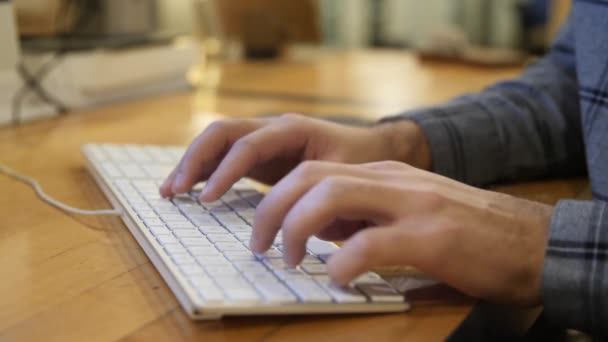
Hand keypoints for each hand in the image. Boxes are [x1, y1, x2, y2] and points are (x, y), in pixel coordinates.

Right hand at [160, 114, 429, 199]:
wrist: (369, 147)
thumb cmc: (359, 159)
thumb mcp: (346, 172)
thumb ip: (318, 188)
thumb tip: (292, 218)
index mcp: (292, 129)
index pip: (249, 144)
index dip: (225, 170)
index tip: (207, 199)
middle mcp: (272, 127)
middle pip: (222, 133)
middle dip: (195, 160)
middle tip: (176, 191)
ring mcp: (264, 139)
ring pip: (217, 141)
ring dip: (192, 163)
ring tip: (170, 191)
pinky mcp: (260, 154)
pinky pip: (224, 156)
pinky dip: (204, 170)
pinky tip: (188, 190)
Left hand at [252, 160, 551, 306]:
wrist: (530, 240)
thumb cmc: (465, 232)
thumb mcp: (405, 213)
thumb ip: (365, 215)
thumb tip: (321, 233)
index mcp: (382, 175)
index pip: (312, 171)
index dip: (276, 199)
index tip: (265, 231)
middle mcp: (391, 181)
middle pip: (310, 176)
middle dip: (271, 209)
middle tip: (261, 246)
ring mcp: (412, 204)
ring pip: (332, 195)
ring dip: (298, 228)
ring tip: (292, 259)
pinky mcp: (432, 237)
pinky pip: (372, 242)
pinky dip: (344, 262)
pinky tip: (340, 279)